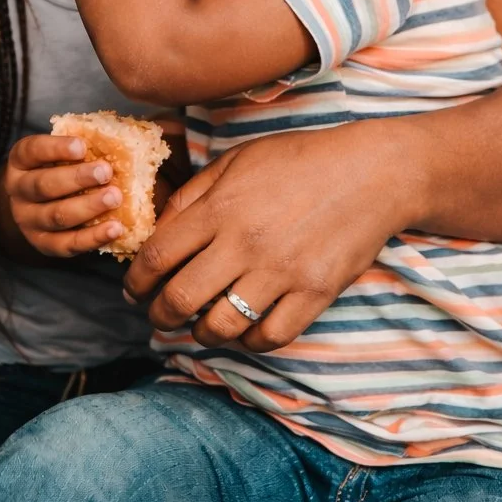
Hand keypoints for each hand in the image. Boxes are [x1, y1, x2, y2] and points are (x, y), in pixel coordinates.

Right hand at [0, 133, 125, 257]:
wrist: (34, 205)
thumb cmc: (55, 168)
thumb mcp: (58, 152)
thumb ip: (79, 146)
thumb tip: (117, 134)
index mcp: (20, 161)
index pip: (32, 150)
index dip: (56, 148)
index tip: (82, 146)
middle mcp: (19, 191)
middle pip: (44, 185)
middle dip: (77, 178)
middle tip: (106, 172)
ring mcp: (29, 220)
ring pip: (56, 216)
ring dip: (88, 207)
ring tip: (114, 197)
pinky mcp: (44, 244)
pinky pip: (68, 244)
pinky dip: (93, 238)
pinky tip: (115, 228)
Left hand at [124, 121, 412, 350]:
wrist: (369, 173)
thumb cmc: (297, 161)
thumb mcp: (235, 161)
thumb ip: (193, 196)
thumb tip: (157, 232)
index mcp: (220, 208)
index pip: (157, 256)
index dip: (135, 281)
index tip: (132, 291)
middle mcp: (245, 243)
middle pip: (181, 299)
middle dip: (159, 315)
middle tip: (158, 316)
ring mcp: (281, 272)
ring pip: (221, 326)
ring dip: (201, 333)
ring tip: (199, 326)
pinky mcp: (314, 294)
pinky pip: (269, 337)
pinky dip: (249, 341)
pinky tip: (243, 329)